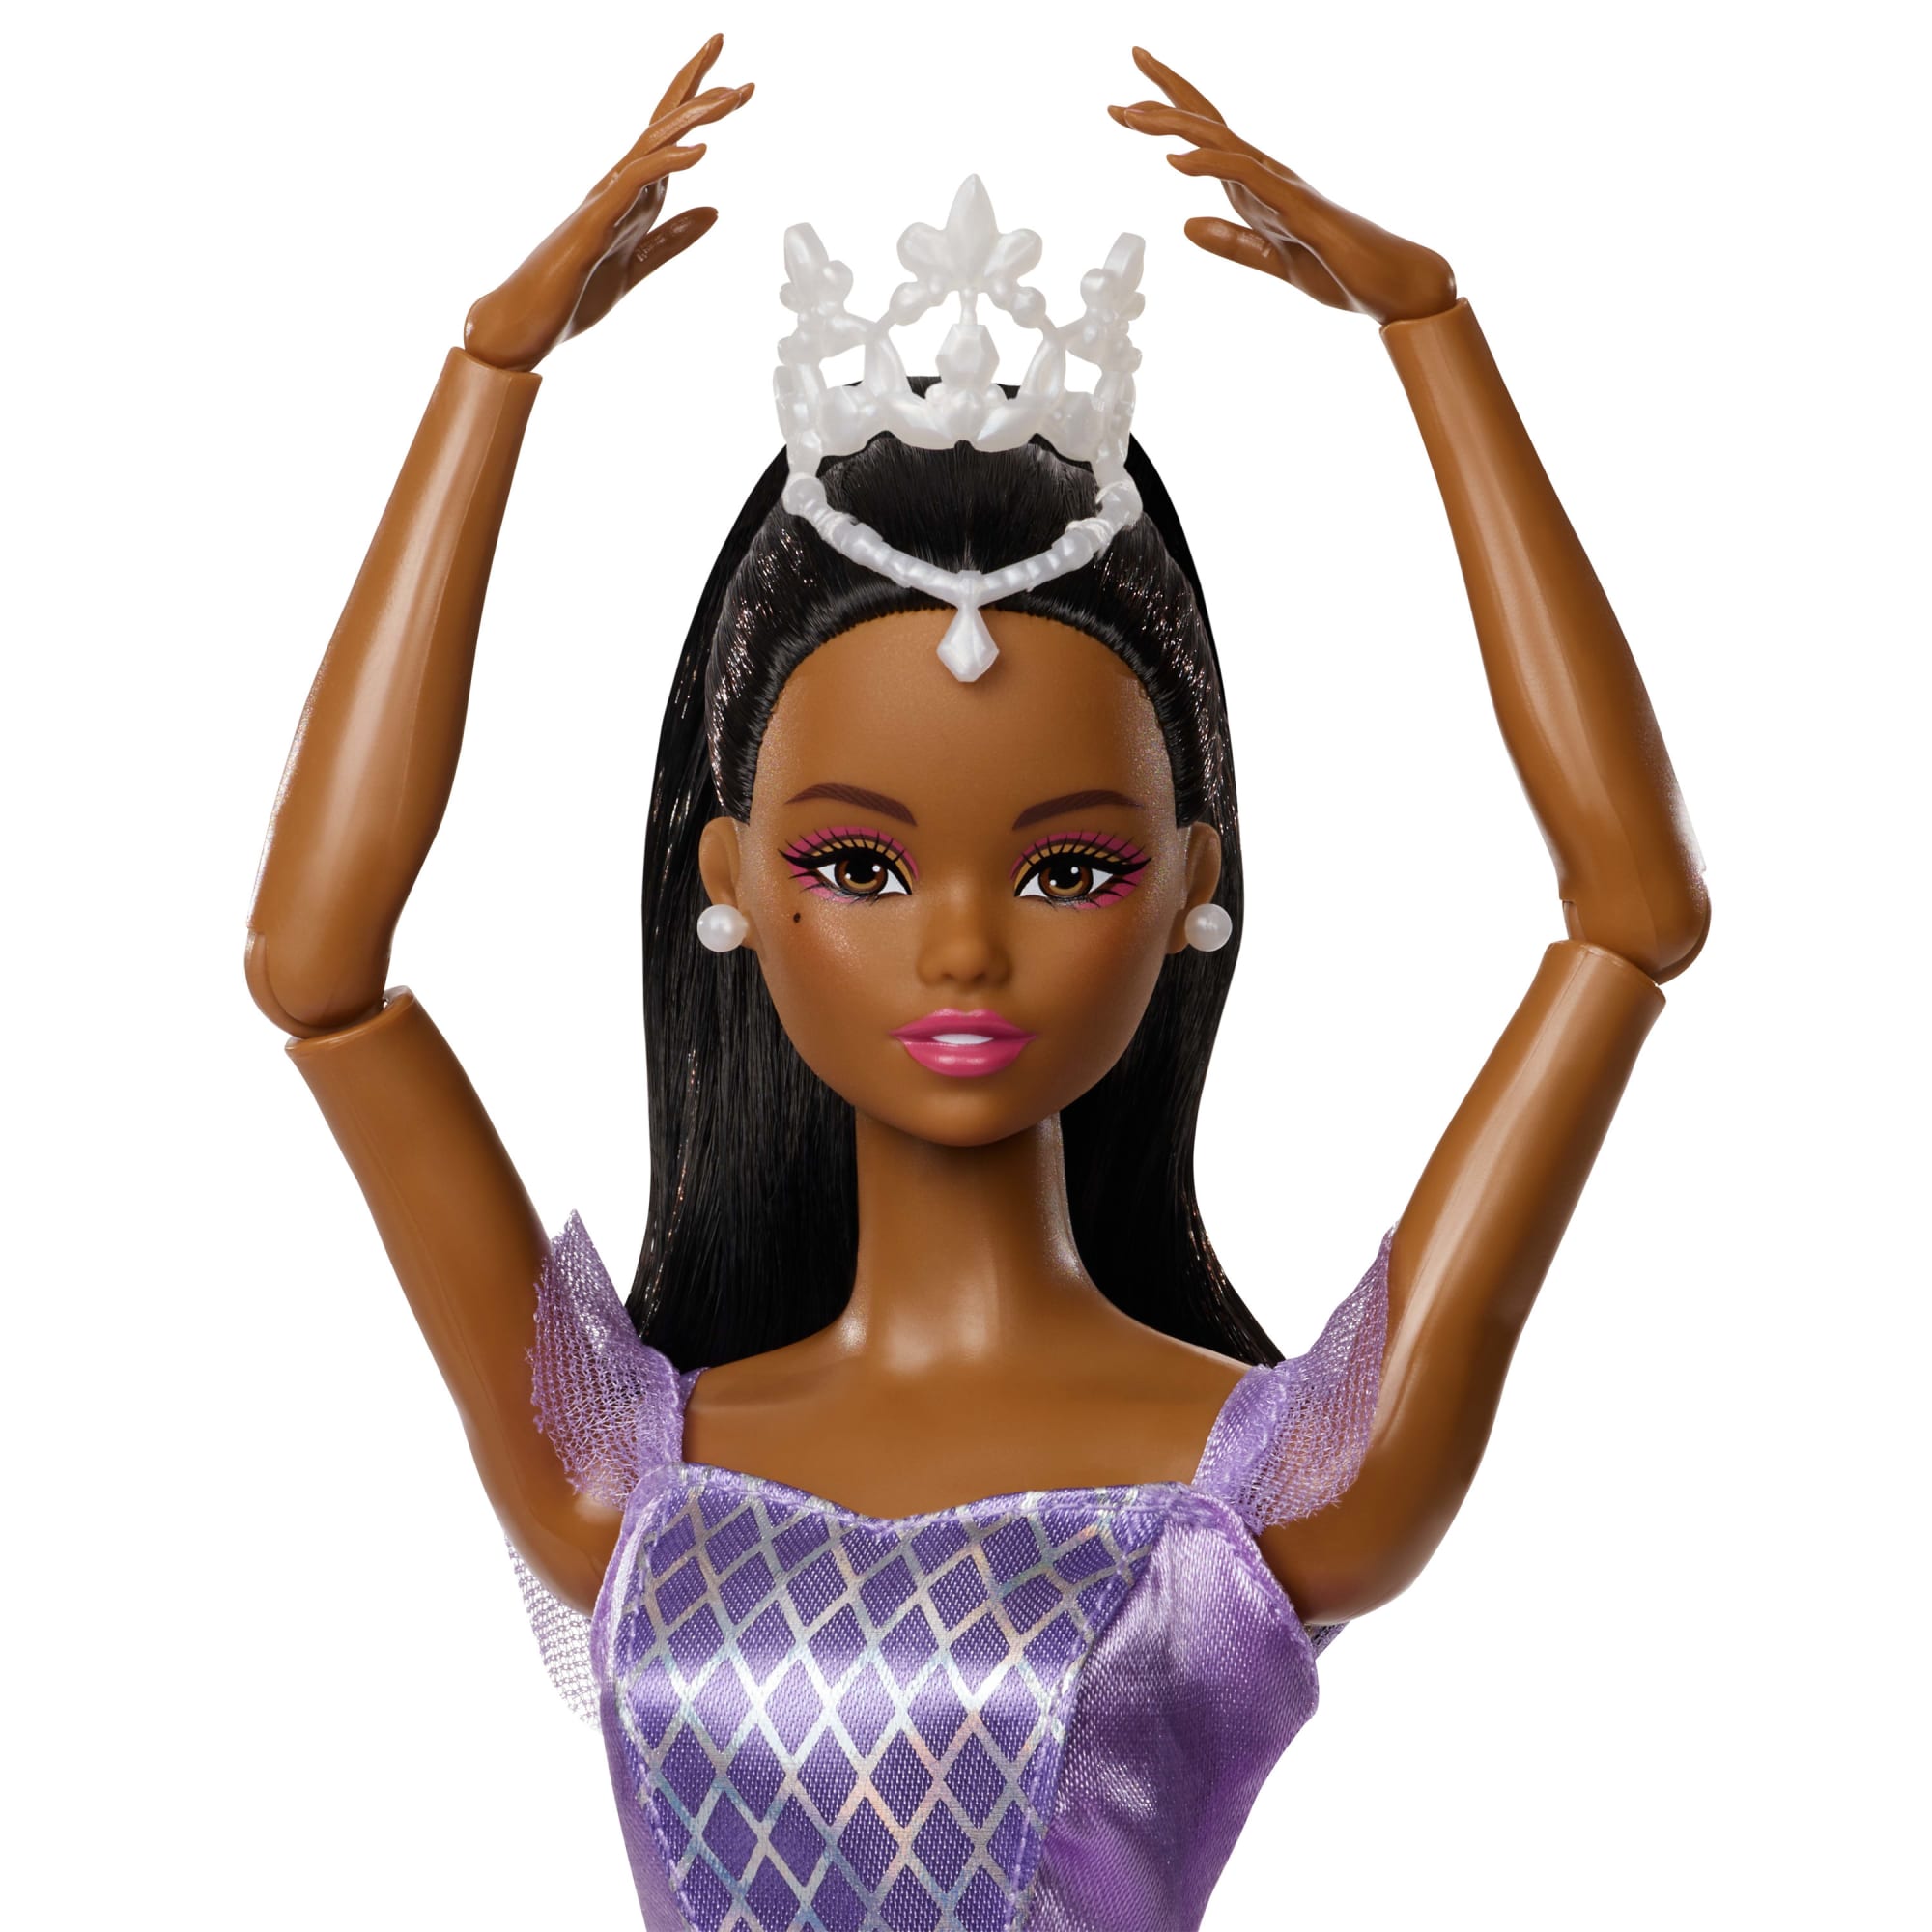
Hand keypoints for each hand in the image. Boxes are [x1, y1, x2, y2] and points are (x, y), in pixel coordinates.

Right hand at [463, 34, 752, 370]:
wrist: (523, 327)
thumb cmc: (571, 296)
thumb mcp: (638, 265)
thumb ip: (674, 237)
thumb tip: (715, 211)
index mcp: (629, 196)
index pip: (667, 139)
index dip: (699, 107)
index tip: (738, 85)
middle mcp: (616, 187)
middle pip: (662, 125)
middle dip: (697, 89)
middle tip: (730, 54)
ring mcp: (603, 201)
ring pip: (652, 144)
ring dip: (692, 118)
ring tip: (731, 97)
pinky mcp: (593, 223)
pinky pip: (635, 183)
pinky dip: (667, 163)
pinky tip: (701, 152)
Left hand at [1109, 48, 1454, 325]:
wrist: (1389, 287)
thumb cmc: (1340, 271)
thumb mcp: (1270, 262)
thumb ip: (1232, 243)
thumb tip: (1186, 225)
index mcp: (1258, 188)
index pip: (1208, 140)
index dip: (1169, 117)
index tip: (1127, 105)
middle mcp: (1267, 175)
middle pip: (1208, 124)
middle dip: (1164, 99)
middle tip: (1124, 78)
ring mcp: (1281, 186)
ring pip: (1219, 140)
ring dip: (1174, 125)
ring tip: (1130, 116)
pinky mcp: (1295, 206)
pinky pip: (1245, 175)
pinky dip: (1208, 163)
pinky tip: (1175, 161)